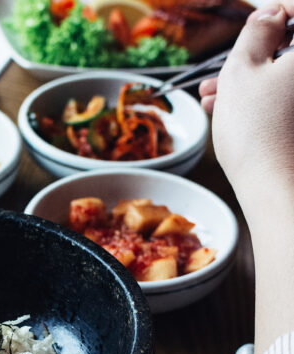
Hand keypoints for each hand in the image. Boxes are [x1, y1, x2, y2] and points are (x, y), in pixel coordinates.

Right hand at [200, 3, 293, 353]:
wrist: (276, 191)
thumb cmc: (258, 130)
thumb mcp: (241, 70)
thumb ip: (255, 31)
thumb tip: (269, 13)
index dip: (274, 15)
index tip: (252, 28)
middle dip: (256, 56)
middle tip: (221, 72)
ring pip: (286, 80)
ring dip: (251, 83)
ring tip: (212, 99)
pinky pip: (287, 104)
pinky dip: (263, 103)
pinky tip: (231, 114)